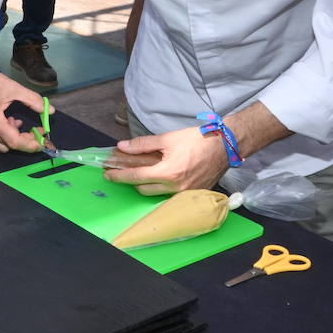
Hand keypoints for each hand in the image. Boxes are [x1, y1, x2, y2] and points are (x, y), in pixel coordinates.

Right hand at [0, 61, 48, 152]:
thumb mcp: (14, 88)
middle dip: (25, 141)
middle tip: (36, 130)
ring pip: (0, 144)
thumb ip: (33, 100)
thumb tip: (50, 111)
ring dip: (13, 137)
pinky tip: (7, 120)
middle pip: (8, 146)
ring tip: (17, 121)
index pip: (14, 141)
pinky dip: (3, 134)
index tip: (42, 141)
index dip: (31, 144)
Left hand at [105, 127, 228, 195]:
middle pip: (143, 189)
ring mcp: (186, 193)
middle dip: (131, 181)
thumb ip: (142, 144)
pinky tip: (159, 176)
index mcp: (168, 173)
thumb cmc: (198, 140)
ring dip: (146, 184)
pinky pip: (171, 194)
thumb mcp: (167, 138)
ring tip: (140, 172)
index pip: (136, 177)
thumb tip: (123, 147)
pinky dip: (161, 186)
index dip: (119, 175)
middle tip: (122, 170)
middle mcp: (176, 187)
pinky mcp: (193, 193)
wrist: (224, 145)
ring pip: (157, 193)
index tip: (108, 174)